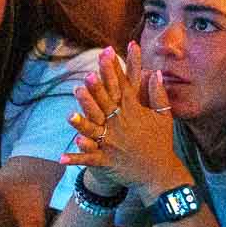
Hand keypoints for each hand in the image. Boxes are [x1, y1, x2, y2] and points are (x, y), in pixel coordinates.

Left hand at [61, 42, 187, 201]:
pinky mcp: (108, 160)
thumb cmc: (162, 142)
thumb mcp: (164, 116)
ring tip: (69, 115)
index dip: (114, 70)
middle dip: (97, 91)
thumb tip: (156, 73)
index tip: (106, 53)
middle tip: (87, 77)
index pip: (122, 87)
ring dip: (81, 124)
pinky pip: (89, 159)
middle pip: (106, 105)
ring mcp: (114, 143)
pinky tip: (62, 157)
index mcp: (134, 112)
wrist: (161, 173)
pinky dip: (76, 159)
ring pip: (94, 131)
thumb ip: (158, 94)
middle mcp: (122, 125)